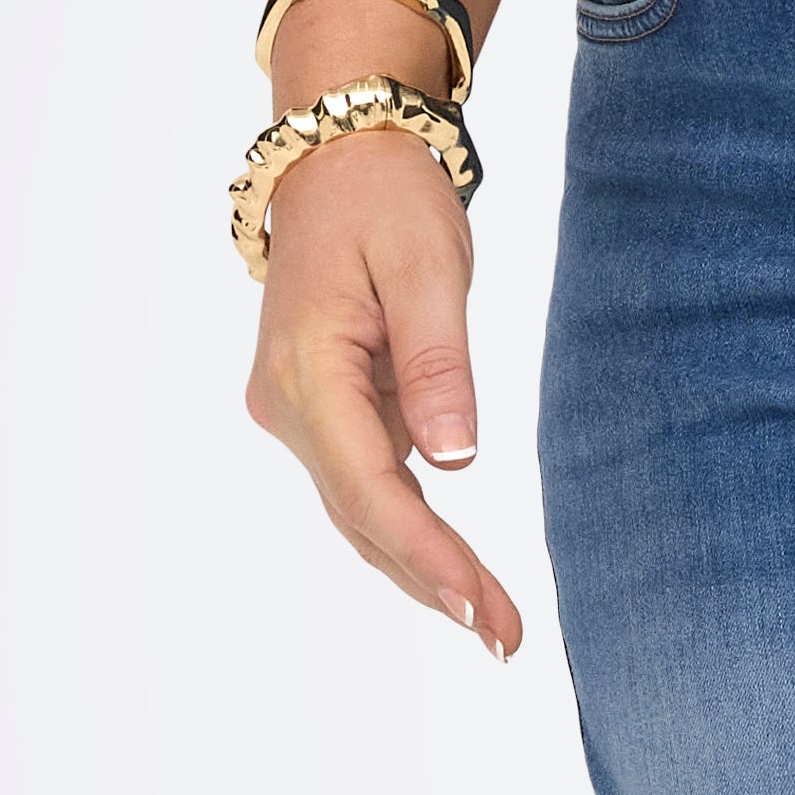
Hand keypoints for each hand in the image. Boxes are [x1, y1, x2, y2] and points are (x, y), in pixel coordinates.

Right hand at [246, 128, 522, 651]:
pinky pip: (367, 483)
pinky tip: (459, 570)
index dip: (427, 555)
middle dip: (434, 581)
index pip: (371, 487)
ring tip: (495, 623)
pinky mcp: (321, 409)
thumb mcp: (427, 267)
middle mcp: (287, 404)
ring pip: (361, 510)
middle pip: (363, 515)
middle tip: (506, 640)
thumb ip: (438, 365)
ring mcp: (297, 411)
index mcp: (306, 370)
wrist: (338, 154)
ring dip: (422, 567)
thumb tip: (456, 463)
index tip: (479, 608)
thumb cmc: (386, 197)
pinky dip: (411, 529)